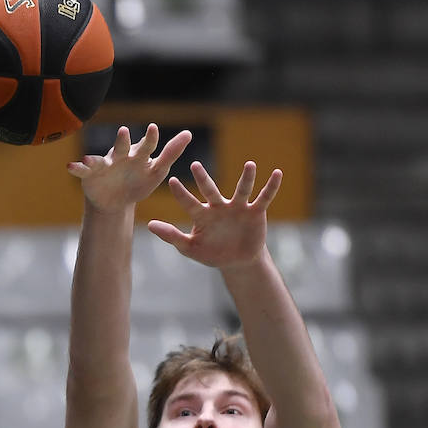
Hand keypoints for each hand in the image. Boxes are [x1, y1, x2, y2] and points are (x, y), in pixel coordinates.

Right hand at [67, 124, 192, 215]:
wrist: (116, 200)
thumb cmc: (139, 181)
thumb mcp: (157, 171)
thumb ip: (171, 152)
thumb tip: (189, 132)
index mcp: (139, 154)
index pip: (147, 145)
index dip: (150, 138)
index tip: (154, 129)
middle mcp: (121, 155)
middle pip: (122, 147)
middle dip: (122, 141)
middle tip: (124, 132)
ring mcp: (105, 164)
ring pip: (100, 160)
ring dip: (95, 159)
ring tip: (91, 159)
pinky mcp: (90, 175)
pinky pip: (82, 171)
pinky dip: (76, 168)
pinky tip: (70, 167)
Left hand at [148, 160, 282, 269]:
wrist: (237, 262)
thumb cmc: (212, 253)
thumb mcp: (190, 248)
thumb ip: (171, 236)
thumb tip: (150, 225)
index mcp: (203, 215)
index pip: (189, 202)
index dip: (181, 194)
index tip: (171, 181)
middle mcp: (219, 207)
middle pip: (210, 190)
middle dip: (203, 179)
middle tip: (195, 165)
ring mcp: (238, 208)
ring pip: (241, 190)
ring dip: (246, 178)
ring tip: (250, 165)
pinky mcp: (255, 212)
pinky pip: (264, 197)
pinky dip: (271, 187)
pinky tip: (277, 174)